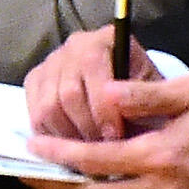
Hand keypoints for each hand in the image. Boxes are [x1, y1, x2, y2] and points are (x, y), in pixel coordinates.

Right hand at [24, 22, 159, 141]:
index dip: (102, 107)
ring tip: (88, 150)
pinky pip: (35, 115)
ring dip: (68, 136)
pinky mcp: (35, 81)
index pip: (92, 67)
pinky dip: (51, 136)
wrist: (129, 91)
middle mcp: (74, 45)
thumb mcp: (153, 94)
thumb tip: (126, 121)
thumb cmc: (143, 94)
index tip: (116, 136)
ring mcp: (51, 62)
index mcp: (105, 39)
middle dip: (86, 127)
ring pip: (48, 108)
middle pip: (67, 93)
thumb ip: (142, 102)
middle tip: (102, 150)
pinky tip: (71, 145)